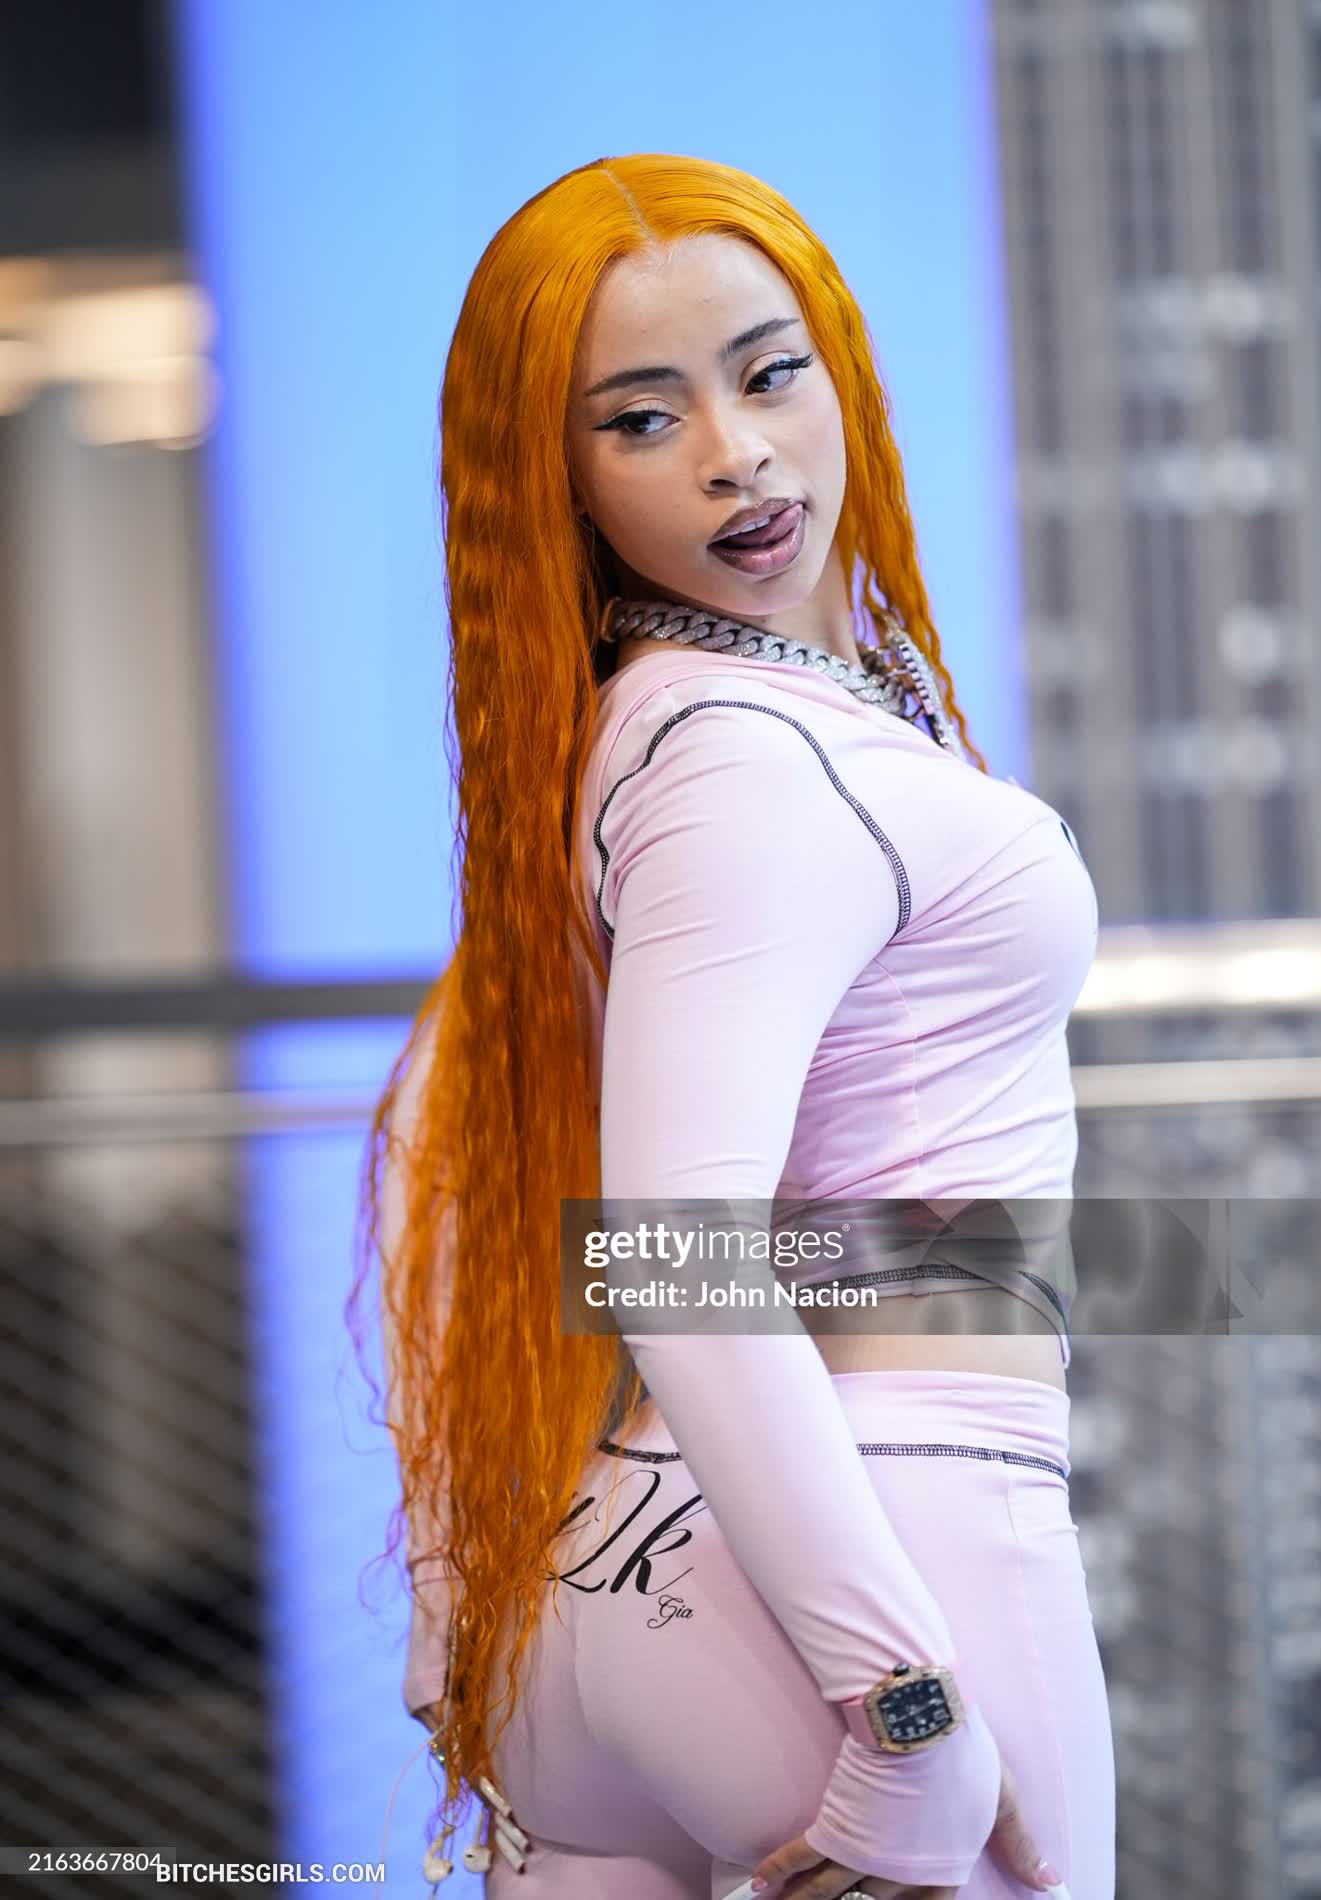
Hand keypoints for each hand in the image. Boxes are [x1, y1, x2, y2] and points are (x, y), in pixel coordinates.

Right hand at [740, 1745, 1062, 1897]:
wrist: (921, 1718)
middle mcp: (901, 1873)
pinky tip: (762, 1885)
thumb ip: (1020, 1845)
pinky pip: (801, 1855)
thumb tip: (1053, 1881)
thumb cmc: (964, 1752)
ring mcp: (864, 1853)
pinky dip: (780, 1872)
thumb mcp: (1002, 1799)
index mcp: (943, 1869)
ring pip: (828, 1892)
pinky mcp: (834, 1825)